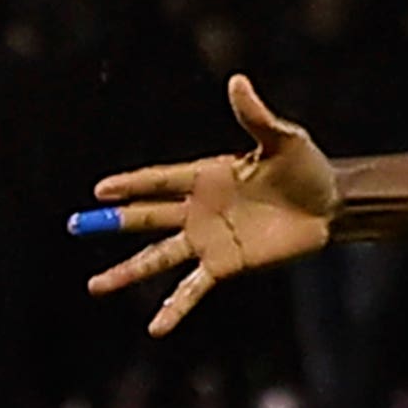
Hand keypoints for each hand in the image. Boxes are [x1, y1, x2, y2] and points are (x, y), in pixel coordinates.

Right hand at [80, 75, 337, 334]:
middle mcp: (200, 210)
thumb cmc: (308, 169)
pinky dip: (174, 307)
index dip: (131, 184)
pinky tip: (154, 327)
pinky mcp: (227, 265)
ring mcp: (210, 240)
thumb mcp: (283, 139)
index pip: (159, 180)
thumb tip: (237, 80)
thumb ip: (256, 116)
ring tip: (95, 286)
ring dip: (127, 271)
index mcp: (207, 176)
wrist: (332, 206)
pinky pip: (194, 289)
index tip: (99, 189)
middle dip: (112, 222)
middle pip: (147, 217)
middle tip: (75, 226)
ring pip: (159, 257)